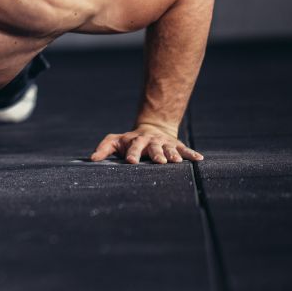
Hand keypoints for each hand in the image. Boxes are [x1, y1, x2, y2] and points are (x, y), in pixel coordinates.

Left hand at [89, 126, 203, 163]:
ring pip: (169, 149)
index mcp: (136, 141)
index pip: (133, 147)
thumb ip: (104, 148)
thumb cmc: (129, 141)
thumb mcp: (115, 141)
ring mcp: (164, 143)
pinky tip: (199, 159)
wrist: (152, 129)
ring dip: (173, 155)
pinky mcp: (176, 145)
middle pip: (153, 148)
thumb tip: (92, 159)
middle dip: (155, 154)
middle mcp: (151, 142)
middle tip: (158, 162)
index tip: (131, 161)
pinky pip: (185, 150)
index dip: (132, 154)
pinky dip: (191, 154)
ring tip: (177, 161)